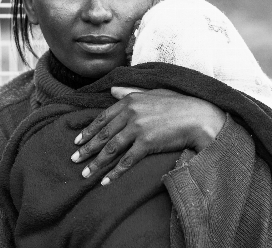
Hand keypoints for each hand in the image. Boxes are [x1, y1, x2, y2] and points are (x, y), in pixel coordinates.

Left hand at [70, 87, 226, 184]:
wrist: (197, 116)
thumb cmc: (177, 104)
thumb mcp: (152, 93)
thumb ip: (130, 92)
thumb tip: (112, 90)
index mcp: (130, 100)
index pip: (103, 117)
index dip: (89, 130)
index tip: (77, 141)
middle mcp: (131, 113)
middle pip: (103, 134)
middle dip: (87, 148)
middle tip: (74, 159)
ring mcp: (138, 128)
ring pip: (111, 148)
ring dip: (96, 163)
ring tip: (85, 173)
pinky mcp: (147, 143)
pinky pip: (126, 160)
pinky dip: (115, 172)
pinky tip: (105, 181)